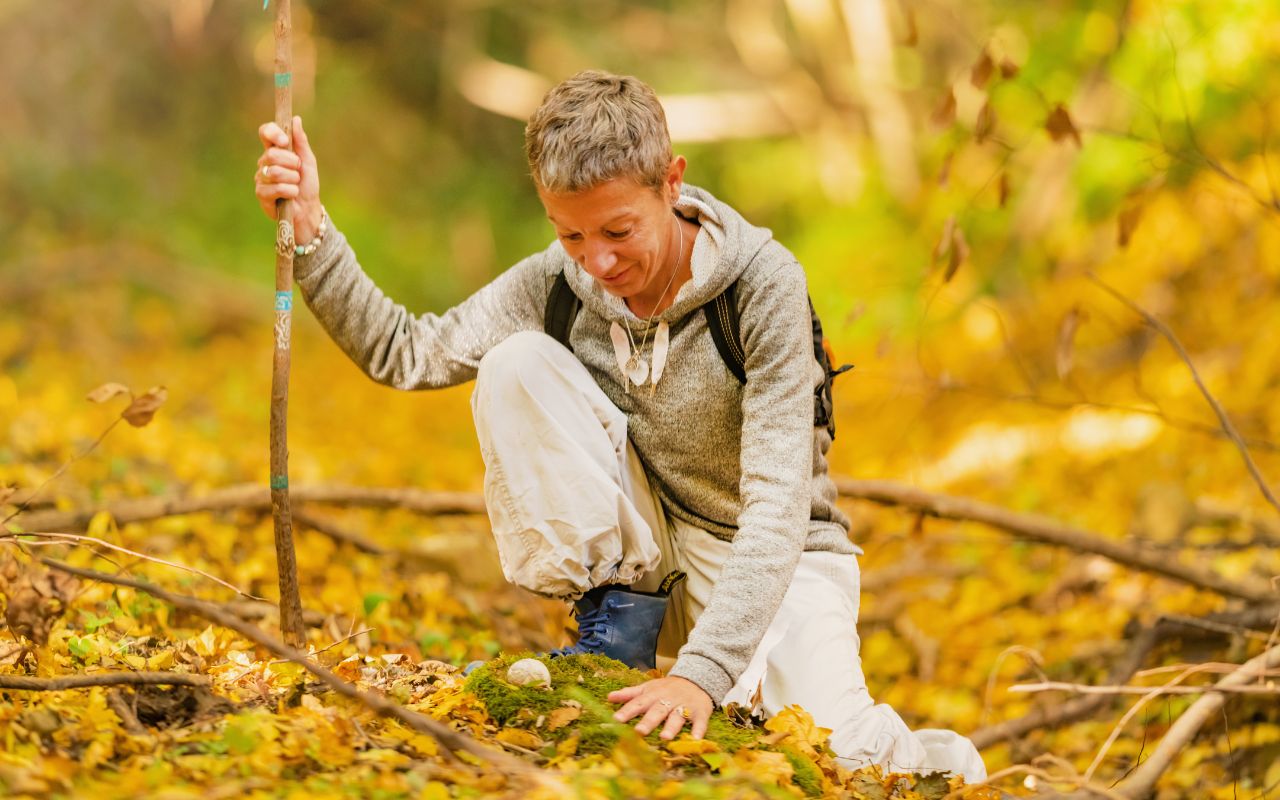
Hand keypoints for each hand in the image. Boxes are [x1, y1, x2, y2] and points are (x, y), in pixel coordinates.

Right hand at [254, 115, 322, 241]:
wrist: (308, 209)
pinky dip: (291, 191)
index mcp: (275, 151)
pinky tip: (292, 195)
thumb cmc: (307, 184)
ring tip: (296, 184)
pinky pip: (277, 188)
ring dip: (293, 179)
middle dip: (292, 163)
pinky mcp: (261, 194)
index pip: (265, 133)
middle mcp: (264, 163)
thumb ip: (301, 141)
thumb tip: (296, 119)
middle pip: (272, 154)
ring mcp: (261, 178)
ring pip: (274, 172)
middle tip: (298, 171)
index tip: (284, 141)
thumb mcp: (308, 161)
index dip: (273, 133)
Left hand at [608, 676, 711, 740]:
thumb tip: (609, 697)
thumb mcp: (648, 688)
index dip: (627, 711)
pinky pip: (700, 721)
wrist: (696, 679)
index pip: (638, 703)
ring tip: (665, 737)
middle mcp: (668, 700)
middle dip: (648, 721)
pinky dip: (699, 729)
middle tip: (639, 732)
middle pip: (657, 711)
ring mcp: (684, 706)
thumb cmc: (667, 688)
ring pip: (677, 716)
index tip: (616, 719)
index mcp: (653, 695)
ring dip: (671, 727)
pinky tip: (696, 738)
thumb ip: (630, 694)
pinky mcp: (700, 712)